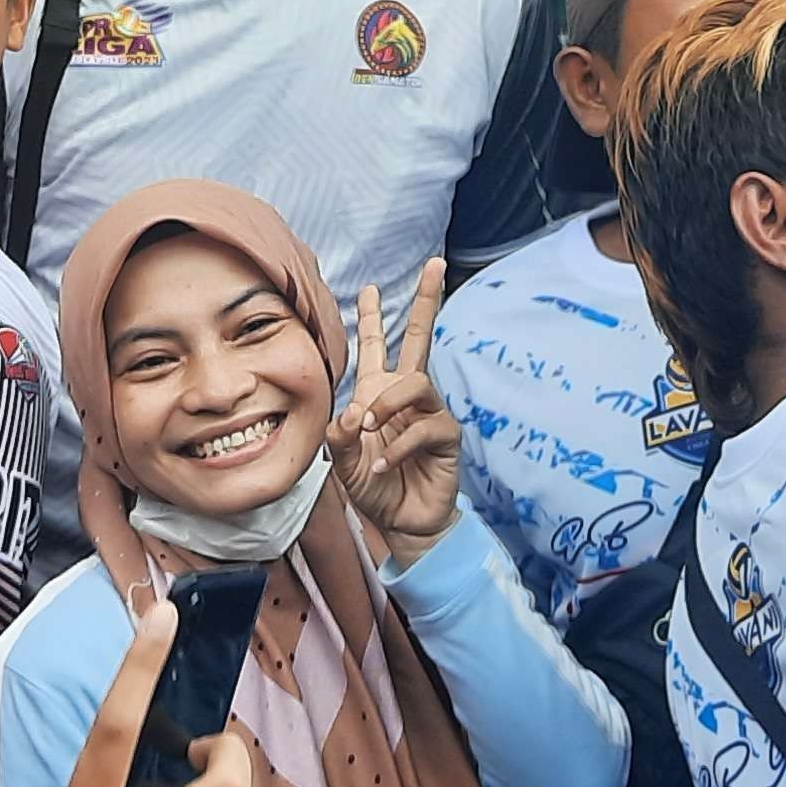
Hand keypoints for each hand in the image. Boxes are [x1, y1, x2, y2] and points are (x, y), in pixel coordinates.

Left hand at [330, 260, 463, 567]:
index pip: (377, 348)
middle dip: (426, 300)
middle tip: (436, 264)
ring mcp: (429, 413)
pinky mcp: (446, 437)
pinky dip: (398, 447)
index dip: (372, 317)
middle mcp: (406, 396)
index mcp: (378, 393)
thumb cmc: (374, 486)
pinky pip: (425, 427)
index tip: (368, 287)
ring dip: (387, 404)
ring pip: (415, 383)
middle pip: (420, 338)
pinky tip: (382, 466)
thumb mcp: (343, 463)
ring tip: (368, 428)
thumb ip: (339, 437)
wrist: (402, 522)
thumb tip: (350, 414)